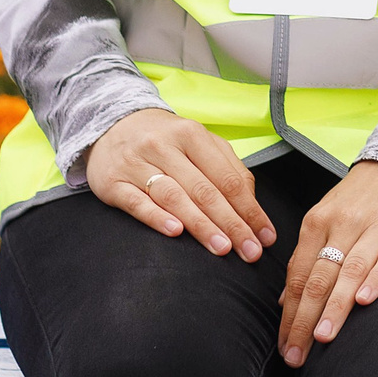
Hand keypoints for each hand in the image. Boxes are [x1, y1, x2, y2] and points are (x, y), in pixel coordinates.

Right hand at [86, 108, 274, 261]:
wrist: (112, 125)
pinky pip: (137, 203)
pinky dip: (157, 218)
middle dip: (232, 223)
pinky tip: (176, 232)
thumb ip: (227, 168)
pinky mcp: (113, 183)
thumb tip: (251, 203)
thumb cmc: (167, 140)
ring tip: (222, 247)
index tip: (265, 235)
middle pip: (204, 190)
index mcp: (192, 134)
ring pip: (174, 197)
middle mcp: (164, 146)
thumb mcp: (199, 142)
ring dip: (201, 225)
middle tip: (250, 251)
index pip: (227, 178)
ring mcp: (136, 164)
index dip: (250, 209)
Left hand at [278, 160, 377, 367]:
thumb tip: (286, 299)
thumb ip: (307, 256)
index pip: (299, 274)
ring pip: (351, 270)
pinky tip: (365, 300)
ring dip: (335, 306)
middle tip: (297, 353)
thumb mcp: (327, 216)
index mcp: (318, 220)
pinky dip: (377, 278)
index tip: (284, 343)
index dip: (290, 312)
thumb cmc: (362, 196)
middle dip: (305, 319)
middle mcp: (344, 223)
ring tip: (323, 336)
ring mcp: (376, 224)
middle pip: (320, 277)